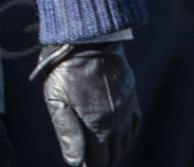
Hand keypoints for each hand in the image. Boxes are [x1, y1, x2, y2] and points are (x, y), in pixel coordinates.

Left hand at [36, 43, 140, 165]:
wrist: (90, 39)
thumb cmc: (67, 68)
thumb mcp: (56, 100)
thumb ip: (67, 132)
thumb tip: (75, 161)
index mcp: (97, 126)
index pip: (99, 160)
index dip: (90, 165)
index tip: (84, 163)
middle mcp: (116, 122)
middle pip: (114, 154)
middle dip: (103, 160)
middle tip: (92, 158)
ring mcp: (127, 110)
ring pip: (126, 142)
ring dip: (116, 150)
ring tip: (104, 151)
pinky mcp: (132, 96)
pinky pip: (136, 125)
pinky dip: (129, 136)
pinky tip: (121, 136)